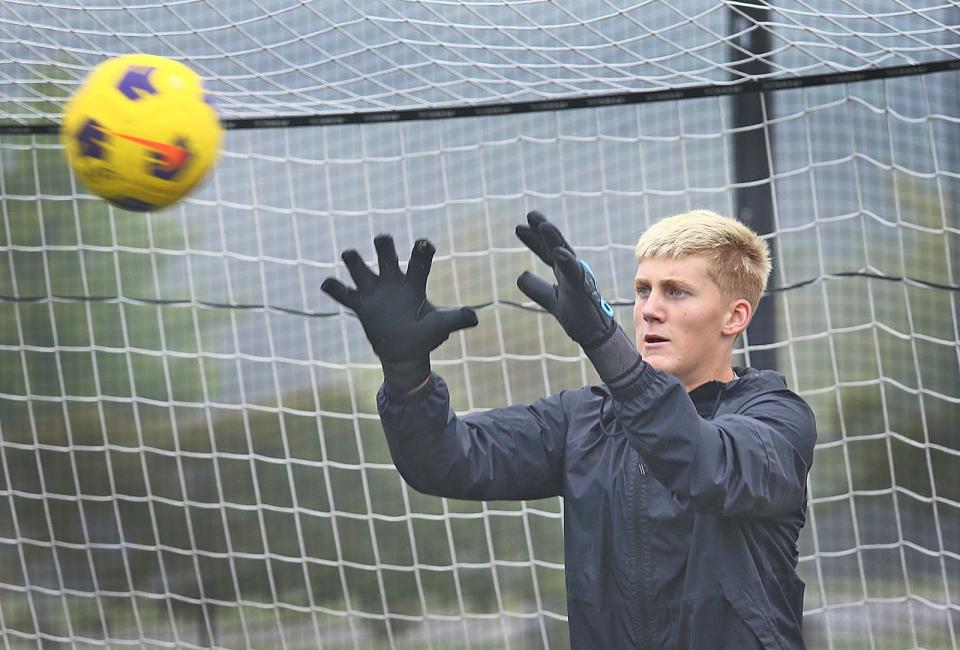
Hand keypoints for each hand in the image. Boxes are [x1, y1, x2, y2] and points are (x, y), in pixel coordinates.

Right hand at [322, 235, 477, 391]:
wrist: (405, 352)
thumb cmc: (425, 334)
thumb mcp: (441, 326)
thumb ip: (456, 319)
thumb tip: (474, 318)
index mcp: (414, 283)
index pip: (419, 261)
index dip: (422, 250)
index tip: (425, 244)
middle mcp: (393, 282)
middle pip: (387, 257)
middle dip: (384, 246)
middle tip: (383, 238)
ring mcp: (375, 293)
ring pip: (361, 271)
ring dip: (354, 262)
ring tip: (349, 254)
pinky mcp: (361, 306)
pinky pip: (344, 294)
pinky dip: (335, 288)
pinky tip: (326, 283)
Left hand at [516, 211, 615, 347]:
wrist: (595, 335)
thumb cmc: (578, 316)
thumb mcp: (550, 300)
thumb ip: (537, 288)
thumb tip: (520, 276)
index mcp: (564, 272)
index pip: (546, 251)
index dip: (534, 240)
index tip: (520, 227)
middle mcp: (572, 271)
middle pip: (556, 246)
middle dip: (543, 230)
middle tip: (530, 215)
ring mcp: (579, 278)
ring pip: (566, 254)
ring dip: (555, 239)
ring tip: (543, 225)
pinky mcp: (584, 290)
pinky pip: (575, 274)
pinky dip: (567, 262)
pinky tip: (558, 252)